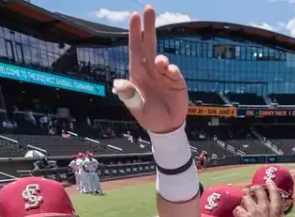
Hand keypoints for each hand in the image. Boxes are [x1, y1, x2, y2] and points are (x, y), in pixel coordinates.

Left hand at [113, 7, 187, 133]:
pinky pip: (173, 70)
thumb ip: (129, 96)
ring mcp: (163, 74)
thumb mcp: (137, 107)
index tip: (134, 16)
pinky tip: (170, 74)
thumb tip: (118, 84)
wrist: (167, 126)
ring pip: (162, 58)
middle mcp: (150, 70)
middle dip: (148, 26)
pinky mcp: (176, 81)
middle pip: (149, 44)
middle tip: (148, 8)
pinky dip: (171, 70)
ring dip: (161, 60)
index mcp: (137, 73)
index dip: (135, 33)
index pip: (135, 48)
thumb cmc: (148, 116)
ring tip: (161, 65)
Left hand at [234, 181, 289, 216]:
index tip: (268, 181)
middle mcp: (265, 207)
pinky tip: (237, 212)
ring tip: (244, 199)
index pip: (274, 192)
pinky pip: (238, 209)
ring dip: (245, 198)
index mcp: (277, 209)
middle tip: (252, 189)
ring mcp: (254, 212)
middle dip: (254, 188)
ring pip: (246, 198)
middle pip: (258, 191)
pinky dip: (237, 209)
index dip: (271, 185)